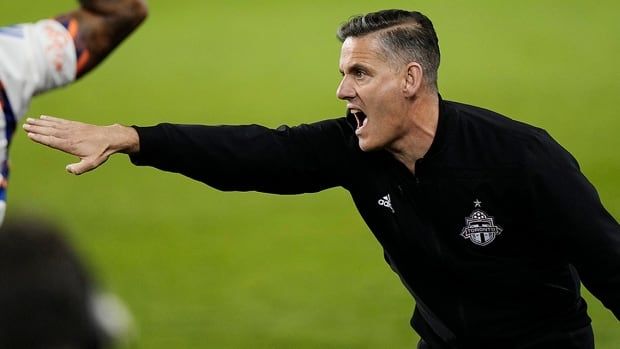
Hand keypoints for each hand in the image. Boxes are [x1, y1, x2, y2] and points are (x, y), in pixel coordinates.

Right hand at [23, 115, 138, 174]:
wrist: (111, 138)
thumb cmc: (101, 152)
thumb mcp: (92, 163)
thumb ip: (79, 168)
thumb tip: (68, 169)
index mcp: (71, 145)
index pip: (52, 141)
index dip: (41, 138)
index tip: (30, 135)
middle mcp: (70, 135)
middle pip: (50, 131)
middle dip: (37, 128)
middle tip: (24, 125)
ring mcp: (72, 128)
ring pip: (53, 125)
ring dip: (41, 122)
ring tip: (29, 120)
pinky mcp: (75, 125)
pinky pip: (61, 121)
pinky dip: (51, 119)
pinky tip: (44, 117)